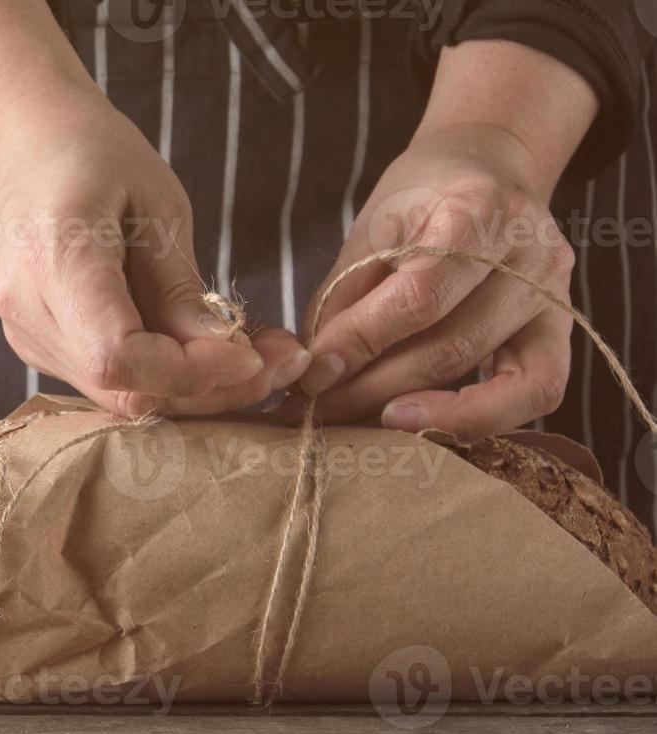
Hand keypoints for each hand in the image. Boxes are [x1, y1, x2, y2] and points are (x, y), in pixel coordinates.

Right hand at [0, 0, 309, 416]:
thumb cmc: (94, 155)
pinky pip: (108, 380)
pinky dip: (165, 374)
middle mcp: (28, 313)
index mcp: (55, 261)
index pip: (118, 356)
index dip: (189, 371)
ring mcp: (27, 335)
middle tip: (285, 362)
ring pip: (119, 396)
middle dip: (209, 388)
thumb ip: (182, 288)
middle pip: (122, 389)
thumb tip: (230, 355)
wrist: (26, 142)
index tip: (254, 355)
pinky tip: (209, 349)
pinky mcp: (39, 345)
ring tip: (260, 352)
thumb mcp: (158, 205)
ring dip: (195, 387)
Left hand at [293, 41, 596, 440]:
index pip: (420, 297)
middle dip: (376, 389)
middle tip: (322, 410)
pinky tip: (422, 421)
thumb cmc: (420, 199)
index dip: (363, 343)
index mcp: (480, 209)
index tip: (315, 374)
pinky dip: (479, 419)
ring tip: (359, 419)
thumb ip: (344, 297)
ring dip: (418, 413)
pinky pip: (537, 393)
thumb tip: (318, 372)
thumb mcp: (371, 229)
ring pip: (496, 381)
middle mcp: (533, 253)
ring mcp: (557, 294)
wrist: (485, 170)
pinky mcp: (563, 330)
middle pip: (453, 346)